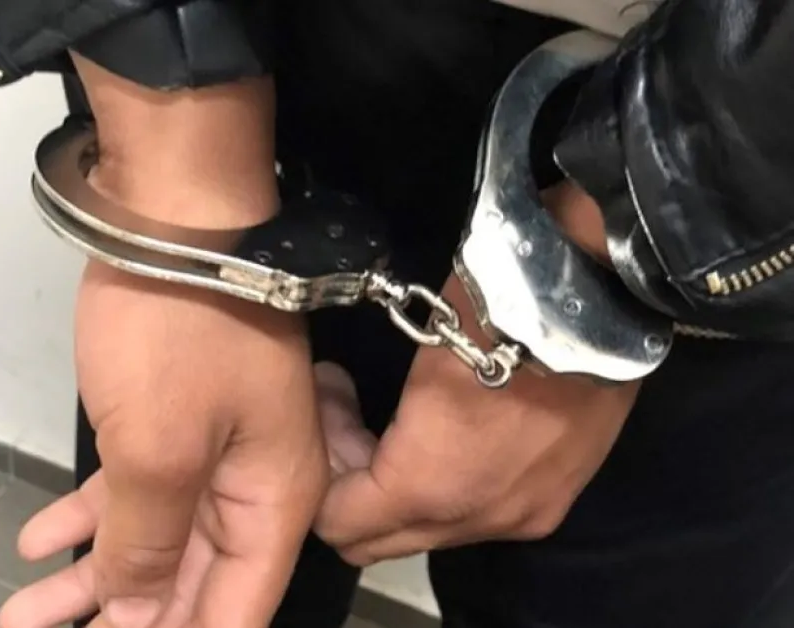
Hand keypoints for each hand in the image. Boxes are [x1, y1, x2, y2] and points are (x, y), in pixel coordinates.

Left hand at [0, 262, 326, 627]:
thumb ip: (147, 543)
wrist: (179, 216)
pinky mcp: (173, 419)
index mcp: (275, 499)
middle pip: (191, 581)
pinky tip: (41, 541)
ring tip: (24, 616)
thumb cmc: (181, 333)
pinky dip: (89, 517)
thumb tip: (137, 613)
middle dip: (127, 620)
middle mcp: (252, 484)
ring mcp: (213, 449)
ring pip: (155, 536)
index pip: (238, 607)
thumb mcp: (158, 450)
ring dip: (91, 578)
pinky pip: (134, 488)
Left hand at [315, 271, 639, 565]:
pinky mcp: (552, 503)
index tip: (328, 415)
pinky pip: (477, 515)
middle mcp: (476, 521)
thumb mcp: (418, 359)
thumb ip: (376, 424)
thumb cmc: (494, 312)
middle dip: (355, 485)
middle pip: (381, 540)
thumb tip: (353, 439)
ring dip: (404, 488)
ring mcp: (520, 517)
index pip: (340, 523)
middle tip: (351, 420)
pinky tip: (455, 435)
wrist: (600, 301)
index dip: (321, 474)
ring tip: (405, 425)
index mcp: (429, 485)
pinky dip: (451, 488)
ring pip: (431, 530)